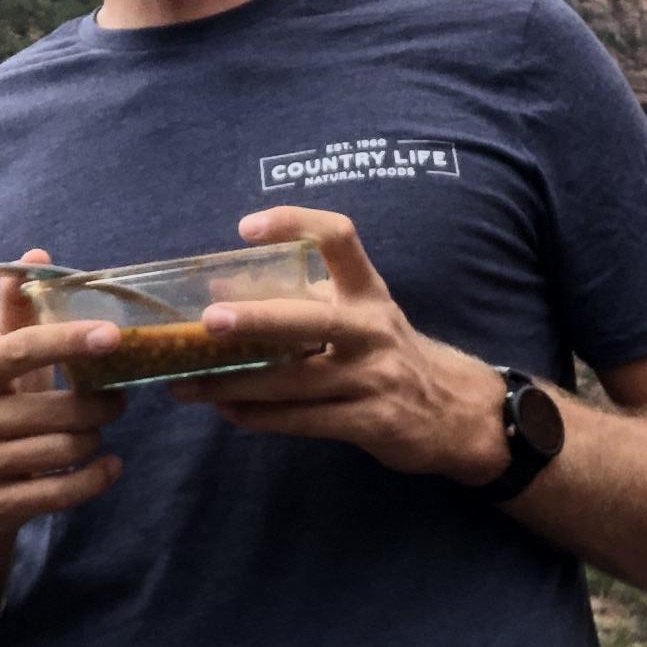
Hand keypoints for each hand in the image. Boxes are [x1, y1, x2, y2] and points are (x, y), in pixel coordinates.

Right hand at [0, 249, 130, 539]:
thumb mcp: (2, 361)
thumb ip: (19, 311)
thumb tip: (37, 254)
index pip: (24, 350)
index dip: (71, 340)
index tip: (116, 335)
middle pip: (59, 410)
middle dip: (101, 405)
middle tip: (117, 399)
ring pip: (66, 450)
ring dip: (95, 438)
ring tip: (98, 429)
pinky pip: (63, 492)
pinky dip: (96, 477)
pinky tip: (109, 465)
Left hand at [196, 207, 505, 482]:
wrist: (458, 413)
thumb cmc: (389, 353)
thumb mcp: (360, 315)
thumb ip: (302, 299)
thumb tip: (221, 286)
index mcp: (367, 292)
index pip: (338, 238)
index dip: (295, 224)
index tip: (247, 228)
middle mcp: (371, 329)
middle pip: (309, 319)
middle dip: (256, 319)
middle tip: (207, 320)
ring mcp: (372, 378)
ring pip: (293, 382)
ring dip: (236, 383)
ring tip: (188, 384)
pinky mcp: (370, 422)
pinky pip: (303, 420)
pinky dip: (259, 417)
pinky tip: (227, 411)